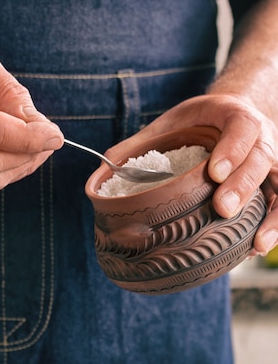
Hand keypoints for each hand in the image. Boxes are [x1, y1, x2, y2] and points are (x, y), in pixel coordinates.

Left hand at [106, 94, 277, 255]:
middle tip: (222, 208)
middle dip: (243, 185)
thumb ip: (141, 143)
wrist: (233, 115)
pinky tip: (256, 248)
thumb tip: (103, 170)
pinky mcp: (274, 182)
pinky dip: (274, 226)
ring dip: (271, 214)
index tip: (213, 173)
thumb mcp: (169, 122)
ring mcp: (272, 161)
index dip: (231, 150)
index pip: (240, 127)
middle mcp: (261, 136)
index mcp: (233, 115)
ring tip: (255, 242)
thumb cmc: (199, 122)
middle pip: (261, 158)